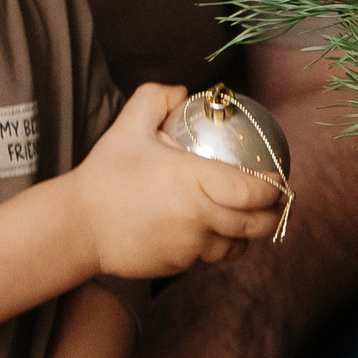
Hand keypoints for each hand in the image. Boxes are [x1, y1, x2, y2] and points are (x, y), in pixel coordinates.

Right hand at [69, 84, 282, 278]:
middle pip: (256, 225)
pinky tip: (208, 232)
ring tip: (246, 220)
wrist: (77, 224)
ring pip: (235, 247)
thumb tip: (182, 91)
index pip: (254, 191)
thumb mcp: (129, 125)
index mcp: (196, 181)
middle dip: (273, 215)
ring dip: (245, 235)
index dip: (275, 188)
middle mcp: (200, 217)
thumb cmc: (106, 174)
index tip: (280, 179)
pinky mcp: (178, 266)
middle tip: (276, 203)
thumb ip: (156, 98)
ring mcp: (190, 247)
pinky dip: (214, 246)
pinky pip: (207, 258)